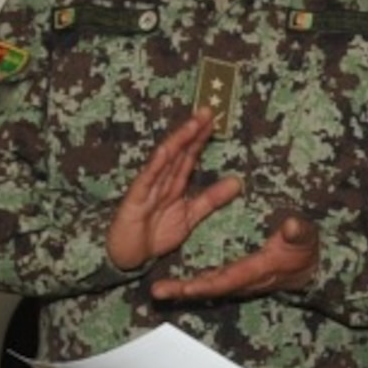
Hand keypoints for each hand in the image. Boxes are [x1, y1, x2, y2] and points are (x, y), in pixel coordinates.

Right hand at [106, 110, 239, 270]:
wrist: (130, 257)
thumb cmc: (155, 234)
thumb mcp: (190, 216)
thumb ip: (211, 199)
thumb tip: (237, 182)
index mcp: (175, 183)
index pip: (190, 155)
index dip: (202, 138)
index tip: (216, 120)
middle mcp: (162, 180)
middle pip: (180, 151)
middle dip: (193, 131)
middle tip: (209, 111)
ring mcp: (148, 187)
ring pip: (165, 160)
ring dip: (178, 141)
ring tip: (192, 124)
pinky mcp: (135, 199)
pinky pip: (147, 180)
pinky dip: (155, 165)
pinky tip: (165, 151)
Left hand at [148, 209, 319, 302]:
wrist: (309, 267)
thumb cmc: (306, 248)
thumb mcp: (306, 236)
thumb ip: (299, 232)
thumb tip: (291, 225)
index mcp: (260, 269)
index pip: (231, 279)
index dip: (209, 284)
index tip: (188, 287)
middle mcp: (246, 280)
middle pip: (212, 288)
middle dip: (185, 291)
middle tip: (158, 292)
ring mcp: (239, 282)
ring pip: (208, 288)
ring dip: (183, 290)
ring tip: (158, 291)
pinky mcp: (234, 279)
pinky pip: (210, 284)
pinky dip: (191, 286)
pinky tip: (174, 286)